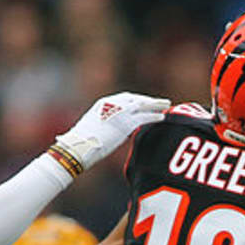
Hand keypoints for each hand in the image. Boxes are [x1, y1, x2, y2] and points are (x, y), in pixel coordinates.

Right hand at [53, 92, 170, 170]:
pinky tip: (162, 118)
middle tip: (161, 102)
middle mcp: (113, 104)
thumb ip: (102, 124)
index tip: (146, 101)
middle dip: (149, 100)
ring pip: (144, 106)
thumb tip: (106, 131)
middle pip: (136, 99)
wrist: (78, 147)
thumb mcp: (91, 127)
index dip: (137, 100)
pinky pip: (145, 118)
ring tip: (167, 106)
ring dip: (156, 105)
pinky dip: (155, 117)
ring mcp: (121, 113)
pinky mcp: (126, 124)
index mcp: (104, 103)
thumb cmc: (80, 142)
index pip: (125, 98)